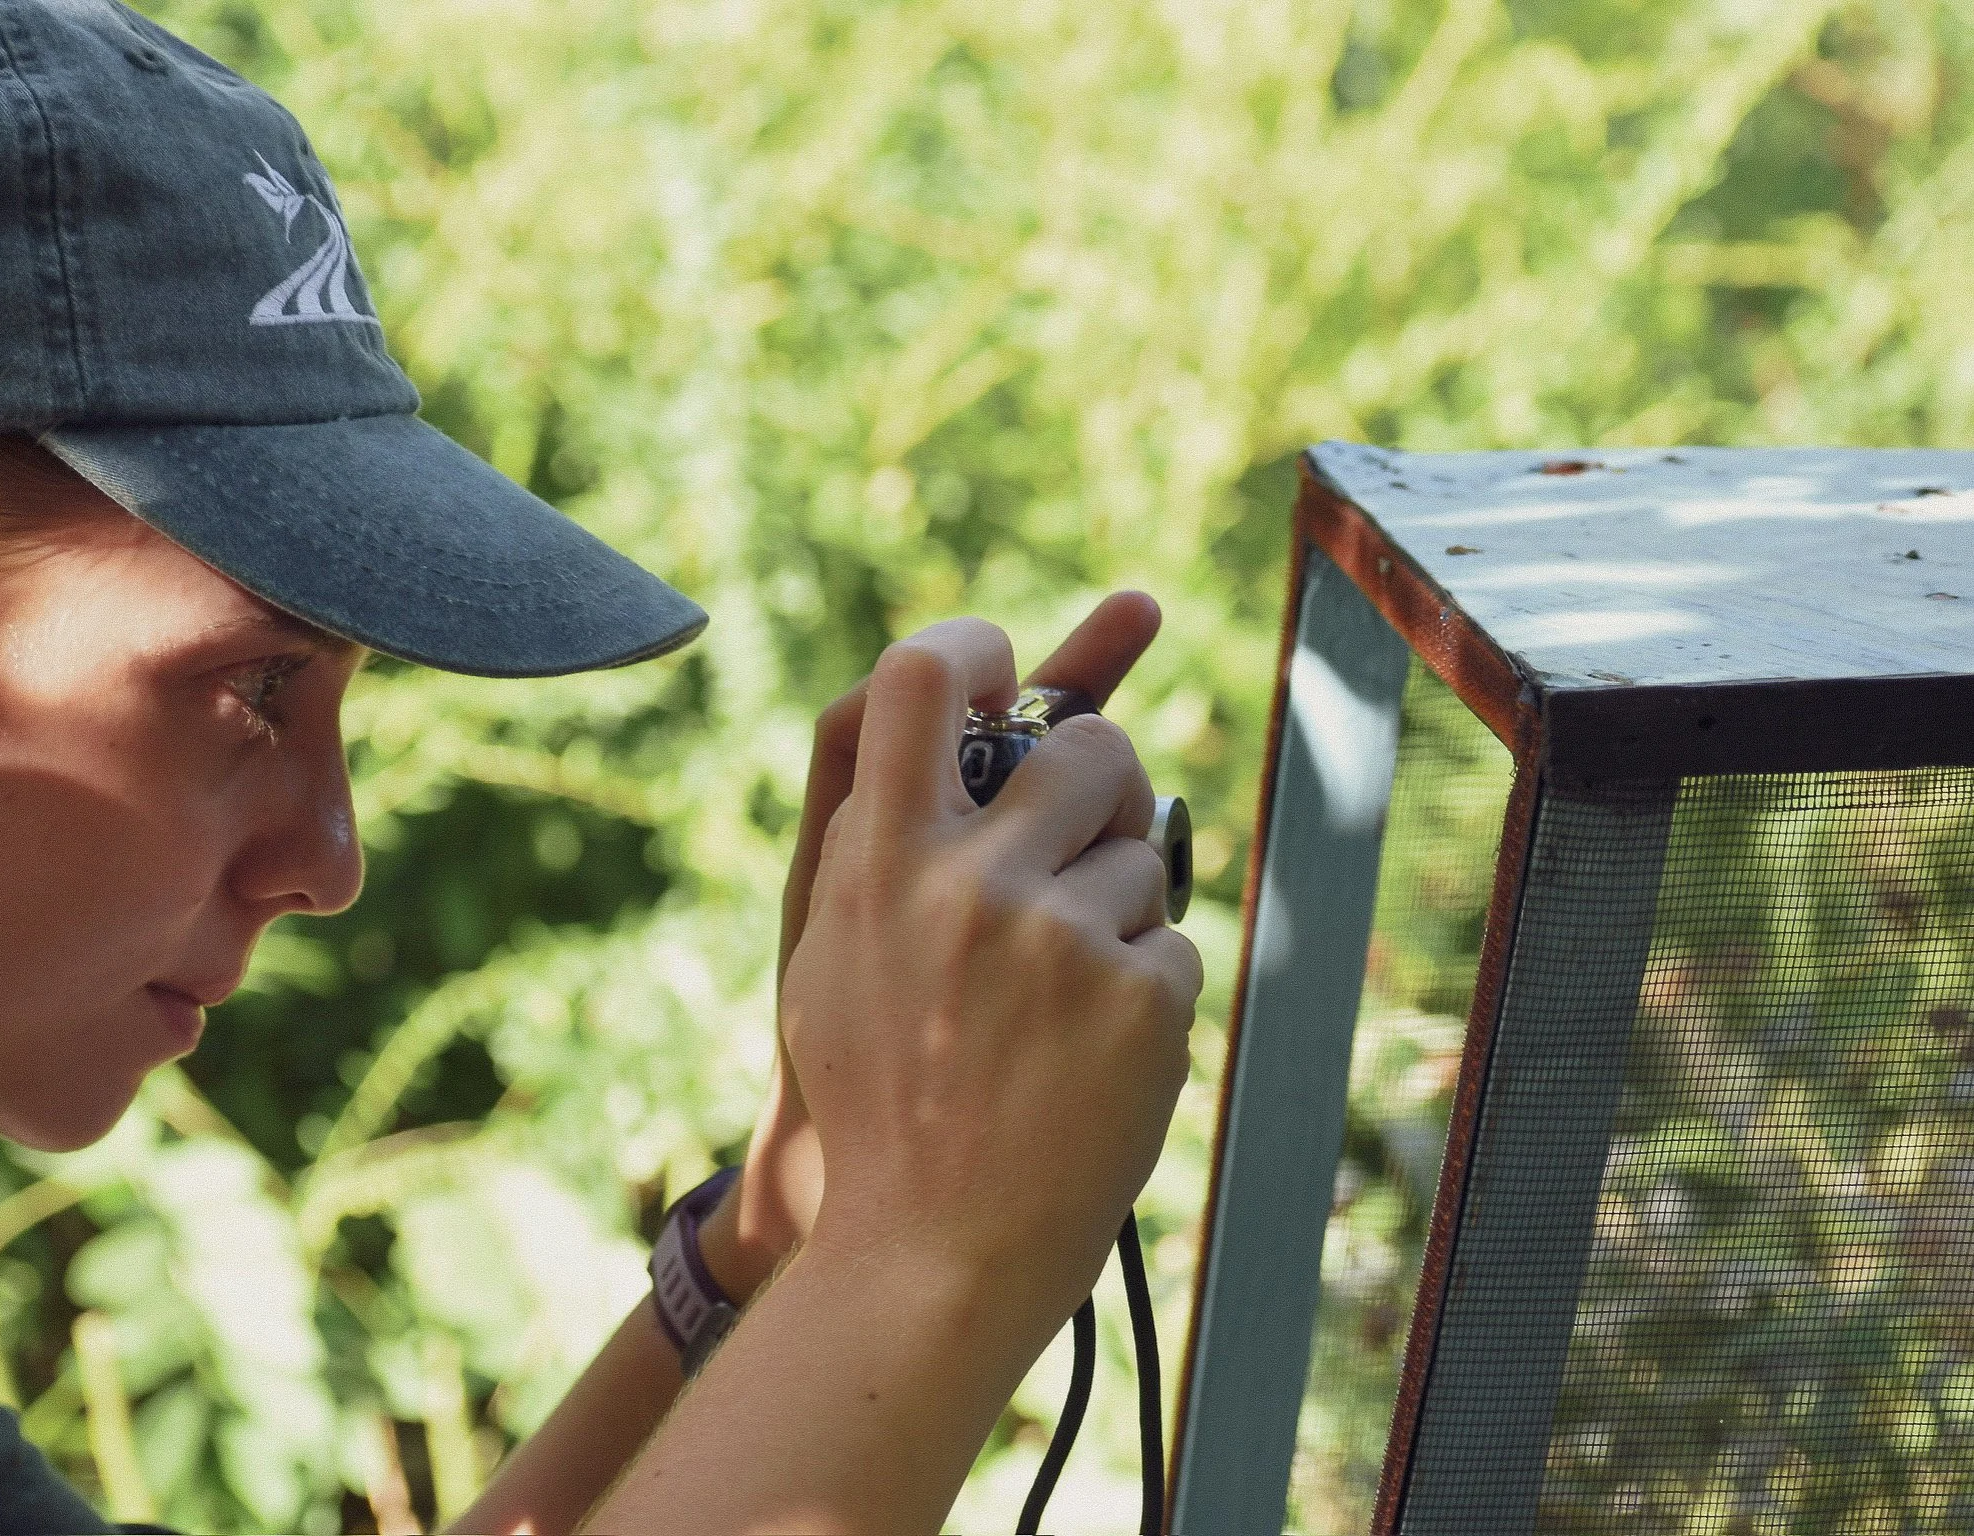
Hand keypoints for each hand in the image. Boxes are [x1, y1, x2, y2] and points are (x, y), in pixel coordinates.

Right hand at [712, 592, 1195, 1326]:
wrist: (930, 1252)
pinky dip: (1146, 995)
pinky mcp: (1137, 997)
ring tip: (1058, 1009)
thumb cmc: (878, 1100)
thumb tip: (965, 725)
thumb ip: (884, 839)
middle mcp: (966, 883)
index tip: (1000, 659)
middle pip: (1091, 744)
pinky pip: (1173, 942)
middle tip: (1084, 846)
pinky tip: (1089, 1063)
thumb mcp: (834, 957)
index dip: (971, 645)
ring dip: (1120, 910)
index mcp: (878, 862)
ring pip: (1143, 852)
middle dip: (1106, 786)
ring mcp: (1058, 939)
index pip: (917, 677)